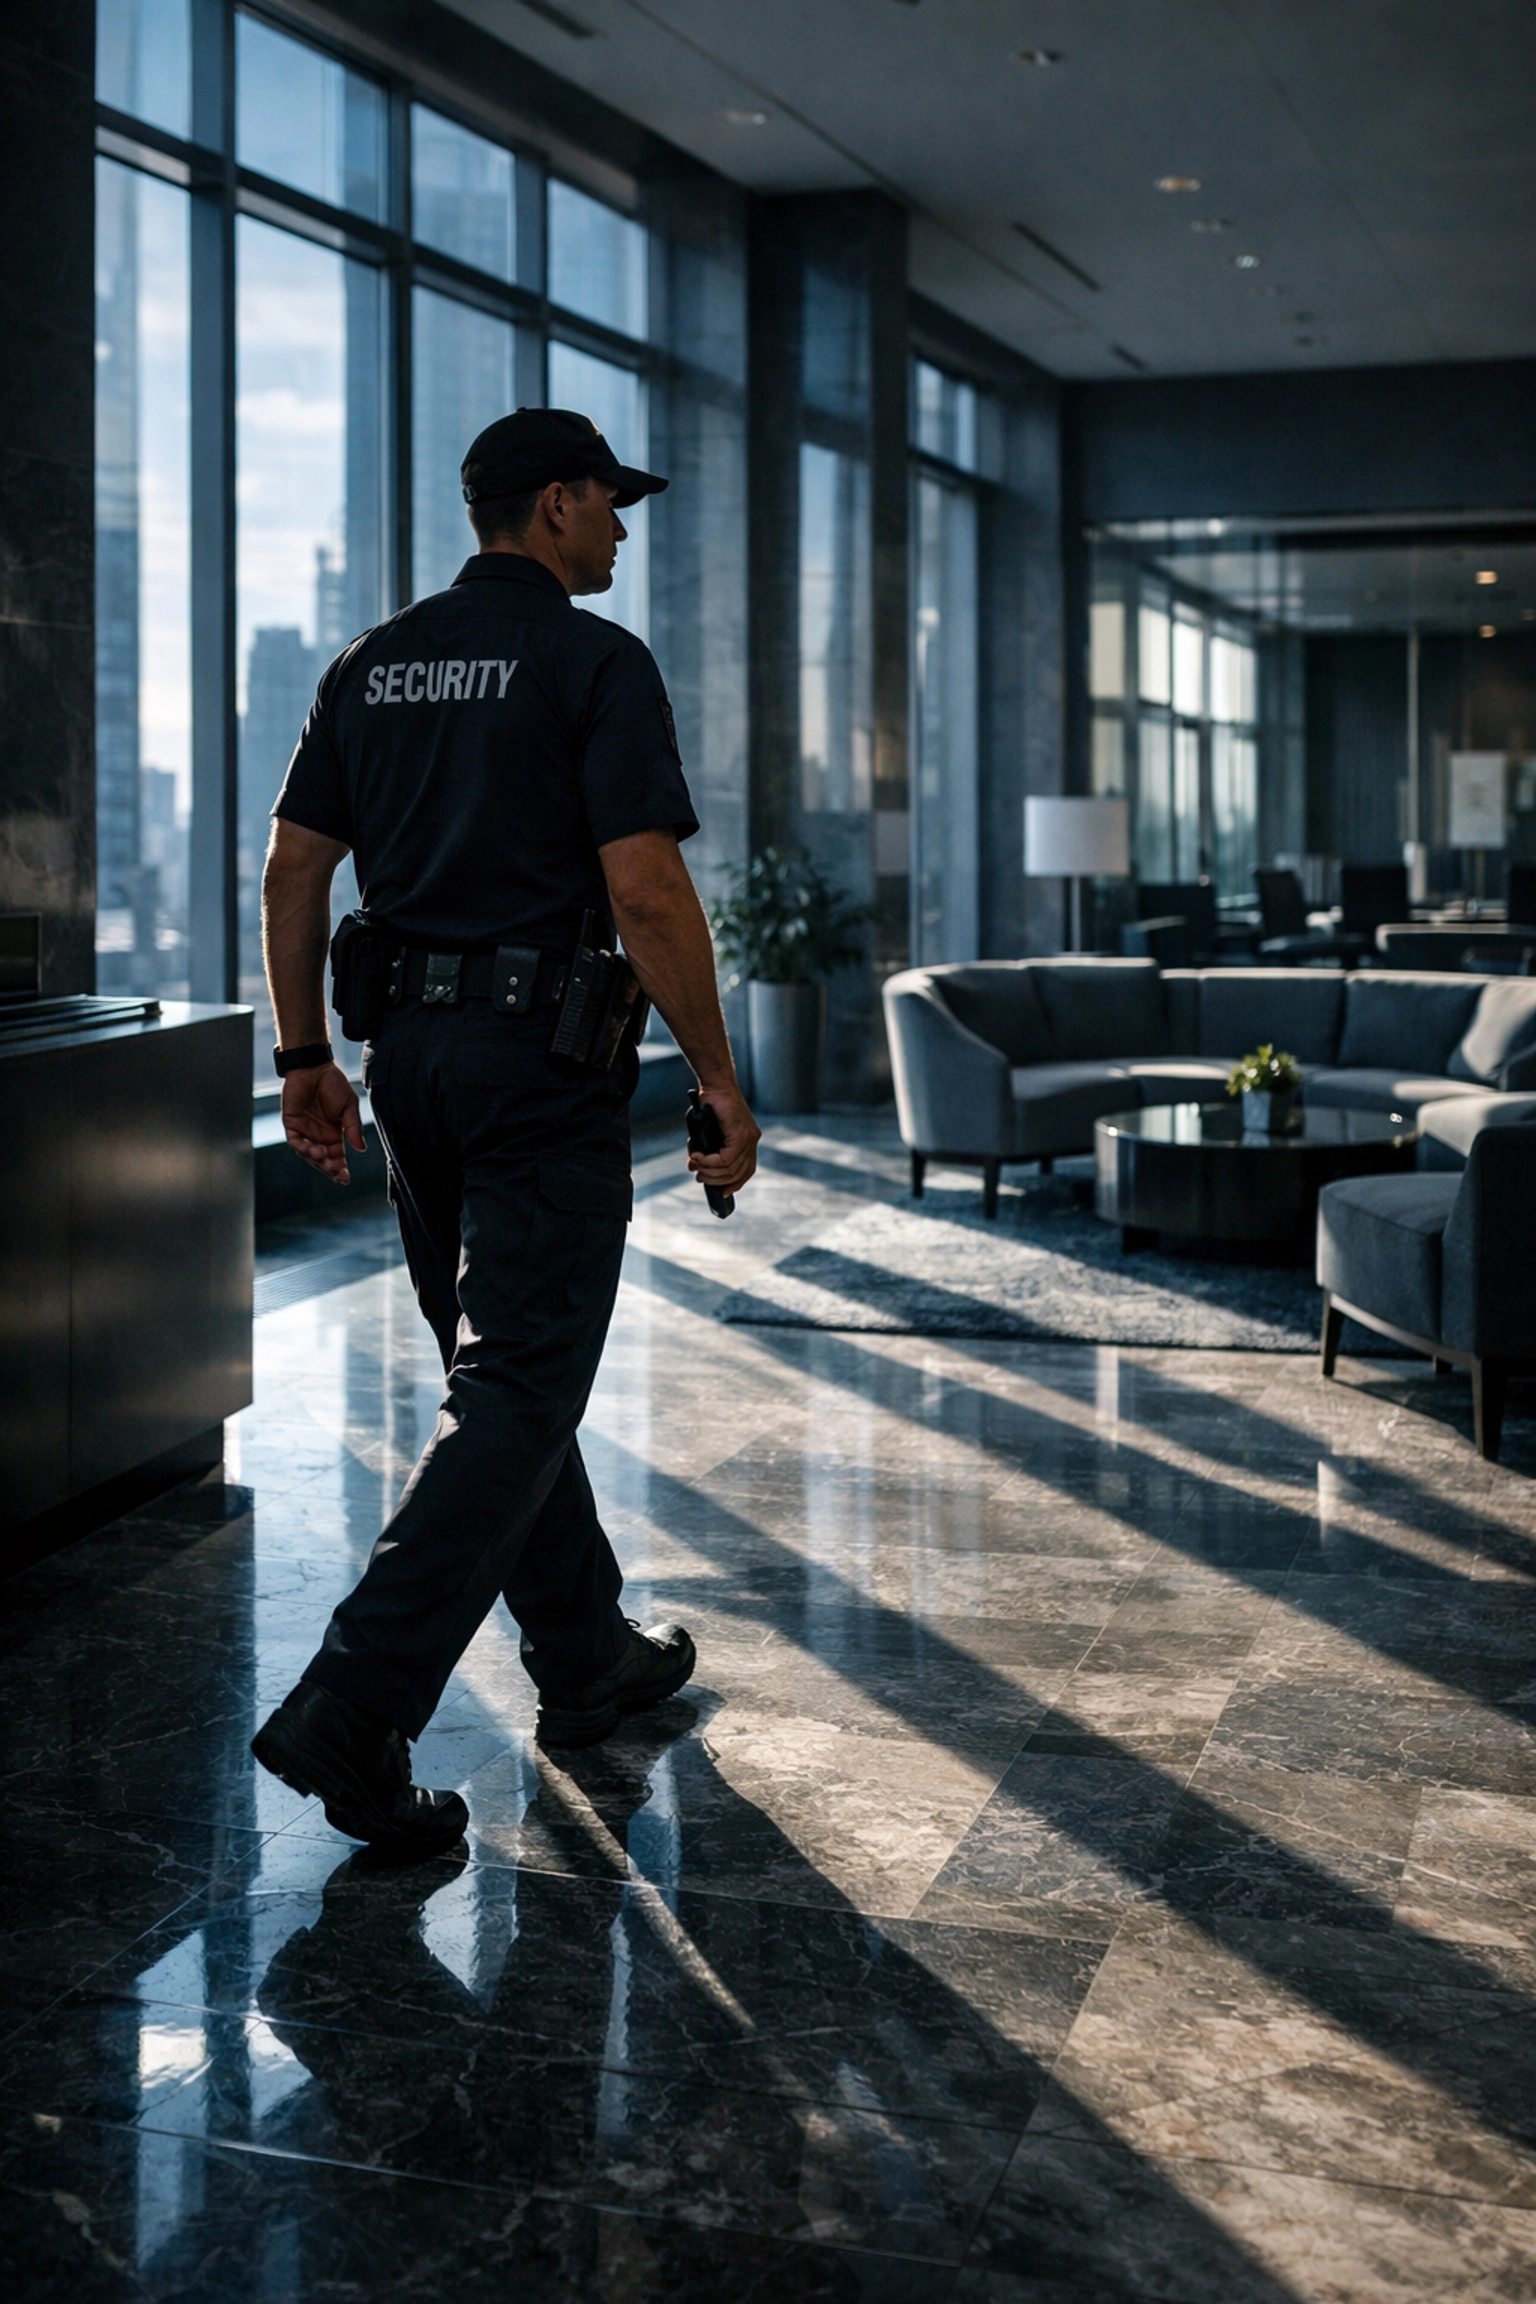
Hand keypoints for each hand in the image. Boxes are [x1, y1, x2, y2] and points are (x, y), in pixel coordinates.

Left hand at [282, 1062, 365, 1184]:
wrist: (314, 1067)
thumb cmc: (333, 1083)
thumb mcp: (349, 1107)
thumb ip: (353, 1128)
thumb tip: (361, 1149)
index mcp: (333, 1133)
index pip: (337, 1157)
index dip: (340, 1169)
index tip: (346, 1179)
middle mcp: (318, 1135)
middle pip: (322, 1160)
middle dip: (329, 1169)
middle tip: (337, 1174)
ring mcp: (304, 1130)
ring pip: (308, 1154)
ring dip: (316, 1159)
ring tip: (325, 1158)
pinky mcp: (291, 1123)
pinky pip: (295, 1141)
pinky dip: (303, 1148)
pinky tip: (314, 1149)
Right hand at [688, 1082, 759, 1193]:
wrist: (715, 1084)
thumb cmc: (710, 1105)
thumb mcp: (708, 1132)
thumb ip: (706, 1151)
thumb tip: (694, 1168)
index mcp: (748, 1140)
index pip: (746, 1171)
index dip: (734, 1184)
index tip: (722, 1193)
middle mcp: (752, 1140)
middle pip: (738, 1173)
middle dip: (716, 1180)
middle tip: (699, 1177)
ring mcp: (749, 1137)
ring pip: (730, 1168)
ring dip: (709, 1171)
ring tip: (695, 1166)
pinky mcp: (740, 1133)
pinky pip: (726, 1158)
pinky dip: (709, 1162)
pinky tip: (698, 1157)